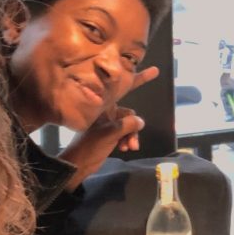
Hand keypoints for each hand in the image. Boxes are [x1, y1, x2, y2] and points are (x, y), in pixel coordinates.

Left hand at [58, 66, 158, 188]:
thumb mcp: (109, 133)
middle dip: (135, 126)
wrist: (78, 164)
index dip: (140, 79)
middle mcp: (107, 112)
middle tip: (139, 133)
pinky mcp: (110, 134)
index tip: (155, 71)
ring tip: (130, 147)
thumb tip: (141, 121)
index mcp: (104, 106)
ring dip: (131, 136)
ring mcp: (109, 123)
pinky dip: (127, 140)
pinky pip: (125, 134)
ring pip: (129, 126)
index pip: (124, 90)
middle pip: (129, 114)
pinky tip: (125, 148)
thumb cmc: (88, 146)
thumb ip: (127, 125)